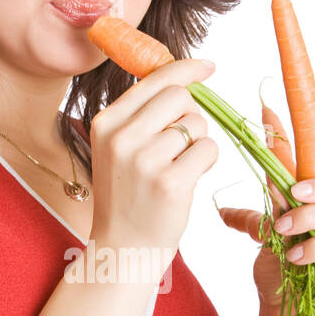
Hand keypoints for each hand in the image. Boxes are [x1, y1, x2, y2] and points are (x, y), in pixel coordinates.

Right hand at [88, 58, 218, 279]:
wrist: (123, 249)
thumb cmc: (128, 196)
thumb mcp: (119, 149)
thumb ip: (143, 115)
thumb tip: (184, 77)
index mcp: (106, 123)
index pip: (154, 80)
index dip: (186, 69)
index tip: (207, 65)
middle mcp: (121, 138)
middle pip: (180, 97)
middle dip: (192, 115)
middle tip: (183, 143)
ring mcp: (145, 161)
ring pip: (198, 125)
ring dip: (199, 144)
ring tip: (179, 168)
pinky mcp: (170, 183)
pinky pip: (208, 150)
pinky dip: (206, 162)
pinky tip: (188, 180)